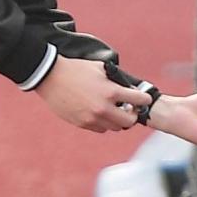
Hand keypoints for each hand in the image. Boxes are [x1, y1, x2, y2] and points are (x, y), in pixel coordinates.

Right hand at [34, 55, 151, 131]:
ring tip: (113, 110)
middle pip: (130, 121)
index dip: (144, 99)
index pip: (140, 100)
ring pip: (115, 127)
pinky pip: (100, 129)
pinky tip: (99, 113)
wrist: (51, 77)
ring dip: (117, 120)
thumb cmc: (76, 69)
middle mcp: (104, 108)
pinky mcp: (82, 123)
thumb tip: (128, 88)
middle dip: (132, 114)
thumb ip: (116, 79)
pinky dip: (103, 123)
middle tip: (129, 108)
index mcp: (111, 91)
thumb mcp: (100, 68)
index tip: (144, 99)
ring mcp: (93, 118)